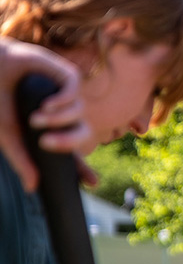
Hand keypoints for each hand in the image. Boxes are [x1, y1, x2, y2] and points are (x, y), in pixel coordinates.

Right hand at [0, 37, 88, 191]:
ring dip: (58, 119)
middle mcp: (65, 113)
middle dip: (69, 141)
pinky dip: (63, 101)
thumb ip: (22, 159)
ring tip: (35, 118)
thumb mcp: (7, 133)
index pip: (73, 151)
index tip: (93, 184)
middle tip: (48, 143)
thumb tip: (32, 188)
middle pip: (83, 133)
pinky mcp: (66, 75)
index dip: (84, 168)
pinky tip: (47, 104)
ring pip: (78, 113)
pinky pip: (75, 92)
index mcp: (53, 129)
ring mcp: (67, 94)